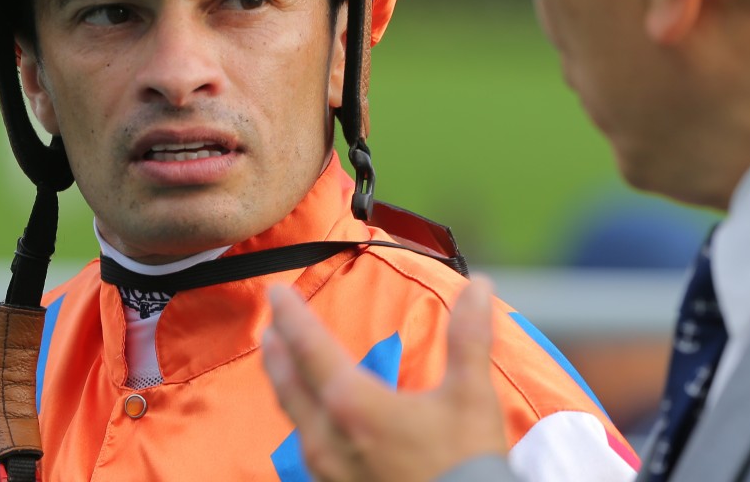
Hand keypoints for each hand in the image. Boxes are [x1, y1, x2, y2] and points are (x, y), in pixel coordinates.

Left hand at [262, 274, 508, 481]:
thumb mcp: (471, 397)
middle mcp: (328, 437)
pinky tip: (310, 420)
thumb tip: (480, 285)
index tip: (275, 291)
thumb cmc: (464, 465)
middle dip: (278, 351)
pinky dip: (302, 420)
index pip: (311, 348)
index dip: (291, 315)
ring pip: (295, 418)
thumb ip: (469, 337)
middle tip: (269, 325)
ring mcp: (327, 471)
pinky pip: (308, 448)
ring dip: (286, 385)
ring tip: (281, 365)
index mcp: (354, 404)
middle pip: (290, 384)